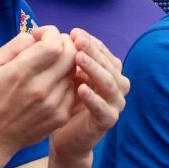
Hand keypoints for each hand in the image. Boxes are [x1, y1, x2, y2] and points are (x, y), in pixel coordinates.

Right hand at [0, 26, 77, 164]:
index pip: (53, 44)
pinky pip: (73, 88)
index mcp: (20, 73)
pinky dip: (66, 79)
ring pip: (73, 70)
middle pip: (70, 55)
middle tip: (53, 43)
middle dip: (64, 42)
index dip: (51, 33)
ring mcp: (53, 104)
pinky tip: (53, 80)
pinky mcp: (61, 115)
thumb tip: (38, 35)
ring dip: (65, 60)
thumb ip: (17, 44)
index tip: (41, 35)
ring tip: (51, 62)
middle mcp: (39, 89)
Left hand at [48, 28, 129, 167]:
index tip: (74, 32)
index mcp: (106, 71)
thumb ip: (65, 57)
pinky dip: (94, 99)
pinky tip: (80, 89)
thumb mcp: (63, 74)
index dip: (90, 41)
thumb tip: (53, 33)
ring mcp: (114, 104)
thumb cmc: (61, 100)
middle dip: (93, 50)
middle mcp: (115, 86)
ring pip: (110, 83)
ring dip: (95, 69)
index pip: (103, 51)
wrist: (63, 136)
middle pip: (109, 64)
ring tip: (77, 58)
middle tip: (76, 40)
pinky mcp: (106, 122)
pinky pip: (104, 110)